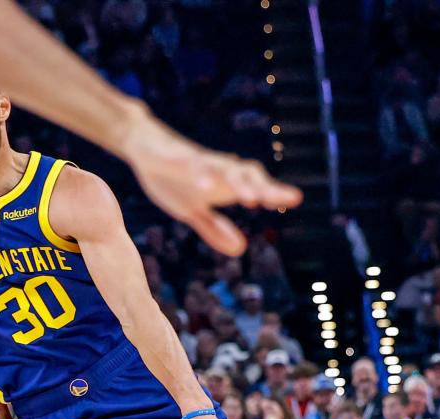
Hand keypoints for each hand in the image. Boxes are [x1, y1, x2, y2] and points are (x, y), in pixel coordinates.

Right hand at [123, 116, 302, 256]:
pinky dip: (201, 174)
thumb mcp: (191, 211)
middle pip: (249, 175)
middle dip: (267, 188)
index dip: (275, 193)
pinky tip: (206, 186)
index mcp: (224, 185)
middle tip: (287, 198)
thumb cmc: (171, 178)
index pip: (255, 187)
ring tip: (252, 199)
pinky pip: (194, 164)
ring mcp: (201, 163)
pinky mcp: (179, 158)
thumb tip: (241, 249)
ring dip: (240, 183)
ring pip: (227, 169)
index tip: (295, 199)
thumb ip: (214, 229)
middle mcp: (218, 171)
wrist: (144, 148)